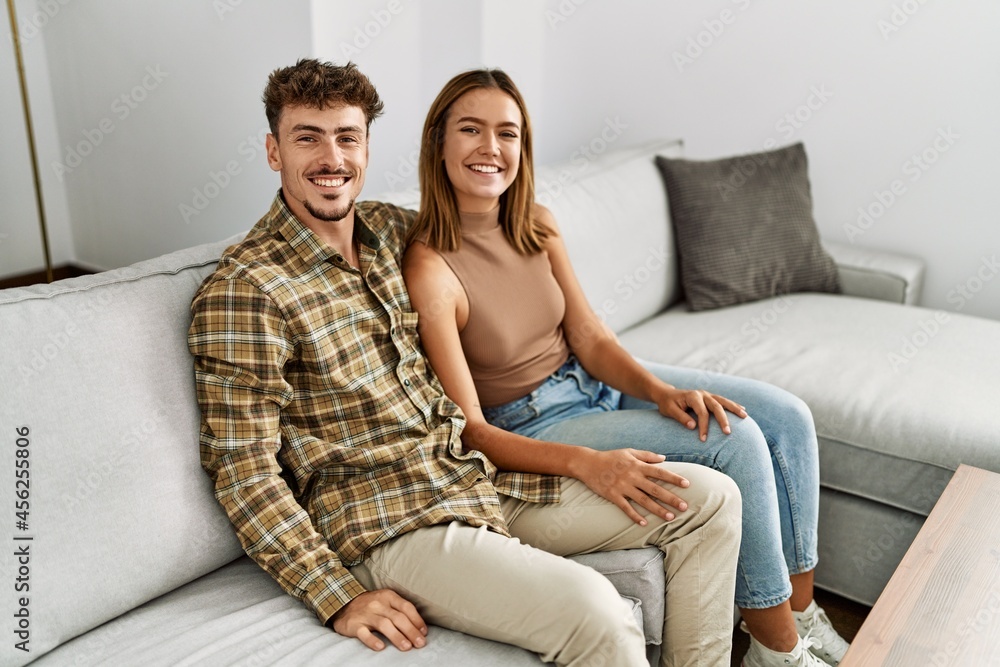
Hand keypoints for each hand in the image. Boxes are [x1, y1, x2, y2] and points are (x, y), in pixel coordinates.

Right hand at [330, 589, 427, 651]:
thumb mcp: (386, 601)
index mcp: (388, 596)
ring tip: (406, 647)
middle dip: (411, 631)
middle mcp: (378, 604)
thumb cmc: (371, 605)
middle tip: (420, 643)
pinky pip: (364, 633)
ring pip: (384, 625)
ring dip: (397, 636)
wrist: (343, 604)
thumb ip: (401, 611)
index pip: (406, 607)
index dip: (417, 620)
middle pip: (398, 617)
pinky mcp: (354, 625)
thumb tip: (420, 628)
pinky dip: (372, 640)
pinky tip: (381, 647)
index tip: (424, 632)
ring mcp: (366, 614)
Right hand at [570, 448, 691, 524]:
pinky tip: (644, 524)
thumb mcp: (629, 452)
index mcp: (637, 465)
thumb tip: (664, 458)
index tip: (687, 484)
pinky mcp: (613, 495)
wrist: (588, 463)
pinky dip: (635, 516)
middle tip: (684, 507)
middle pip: (655, 489)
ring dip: (658, 510)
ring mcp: (622, 487)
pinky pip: (626, 508)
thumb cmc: (610, 457)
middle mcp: (632, 477)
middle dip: (671, 498)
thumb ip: (647, 455)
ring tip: (670, 517)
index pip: (660, 472)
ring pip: (644, 500)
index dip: (674, 478)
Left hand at [654, 387, 746, 441]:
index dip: (703, 426)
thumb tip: (692, 426)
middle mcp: (702, 394)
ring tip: (745, 417)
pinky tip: (743, 410)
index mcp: (692, 396)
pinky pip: (723, 401)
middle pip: (716, 406)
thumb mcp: (669, 410)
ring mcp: (707, 394)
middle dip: (723, 419)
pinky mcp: (710, 397)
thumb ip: (681, 417)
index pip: (702, 412)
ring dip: (734, 409)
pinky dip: (733, 405)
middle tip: (728, 432)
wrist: (666, 394)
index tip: (703, 439)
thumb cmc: (667, 404)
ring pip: (723, 401)